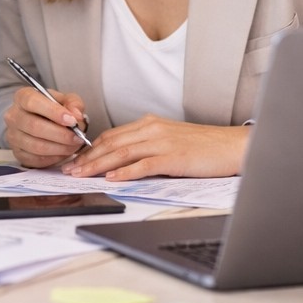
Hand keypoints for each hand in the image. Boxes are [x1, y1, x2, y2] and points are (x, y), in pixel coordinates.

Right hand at [2, 85, 89, 167]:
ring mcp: (13, 136)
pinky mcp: (17, 153)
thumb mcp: (65, 100)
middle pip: (34, 126)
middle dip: (60, 134)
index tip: (72, 120)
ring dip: (59, 148)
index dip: (53, 112)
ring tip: (73, 146)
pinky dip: (53, 158)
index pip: (33, 102)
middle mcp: (13, 116)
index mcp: (22, 97)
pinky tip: (63, 153)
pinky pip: (36, 159)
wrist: (39, 122)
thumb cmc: (52, 109)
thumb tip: (76, 115)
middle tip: (77, 137)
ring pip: (36, 145)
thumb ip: (74, 104)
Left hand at [62, 115, 247, 180]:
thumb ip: (148, 146)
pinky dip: (125, 172)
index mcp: (150, 124)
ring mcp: (162, 142)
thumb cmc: (205, 147)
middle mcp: (152, 129)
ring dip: (98, 165)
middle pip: (111, 143)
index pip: (112, 135)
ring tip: (81, 175)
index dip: (90, 148)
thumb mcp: (171, 140)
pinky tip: (112, 179)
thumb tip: (125, 161)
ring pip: (122, 153)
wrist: (233, 146)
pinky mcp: (173, 157)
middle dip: (86, 157)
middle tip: (68, 169)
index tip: (75, 159)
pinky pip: (144, 165)